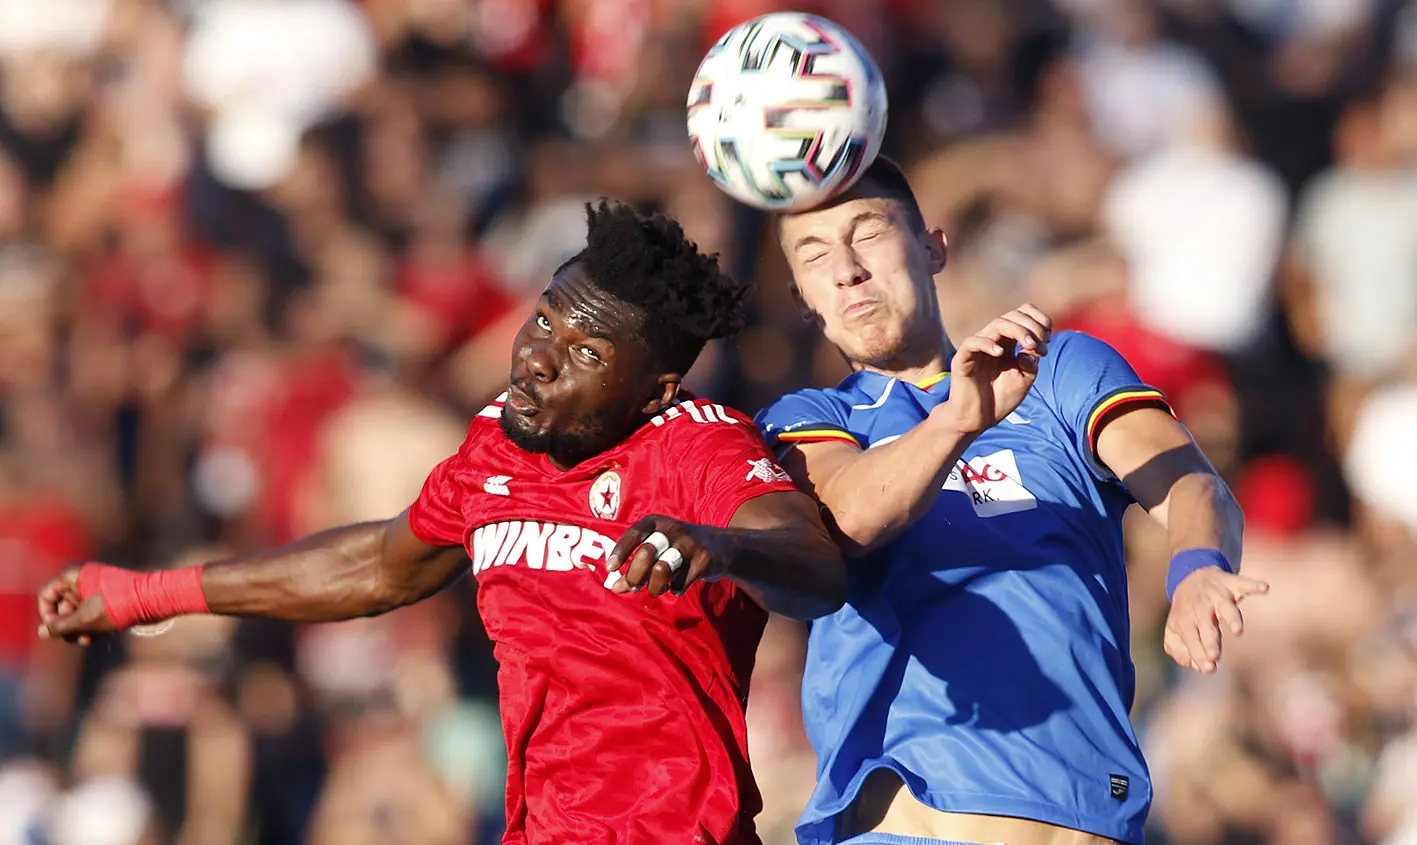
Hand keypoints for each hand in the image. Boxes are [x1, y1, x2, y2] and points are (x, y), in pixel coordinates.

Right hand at [36, 566, 114, 645]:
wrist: (156, 600)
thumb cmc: (118, 606)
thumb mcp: (85, 619)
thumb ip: (61, 627)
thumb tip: (42, 632)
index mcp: (74, 577)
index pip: (47, 595)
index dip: (48, 615)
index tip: (56, 631)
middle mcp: (83, 581)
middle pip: (62, 608)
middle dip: (69, 627)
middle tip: (81, 640)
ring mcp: (96, 590)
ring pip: (78, 615)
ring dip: (82, 630)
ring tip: (94, 638)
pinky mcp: (108, 600)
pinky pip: (92, 616)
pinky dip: (95, 627)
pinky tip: (106, 636)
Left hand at [606, 515, 727, 596]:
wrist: (722, 546)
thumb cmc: (678, 549)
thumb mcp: (657, 551)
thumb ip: (635, 568)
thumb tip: (614, 588)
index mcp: (657, 522)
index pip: (635, 533)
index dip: (621, 551)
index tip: (611, 569)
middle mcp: (673, 528)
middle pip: (646, 553)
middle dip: (635, 575)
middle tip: (633, 587)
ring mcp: (690, 543)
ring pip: (662, 569)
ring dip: (655, 586)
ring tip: (658, 589)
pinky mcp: (704, 559)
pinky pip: (681, 582)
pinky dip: (675, 589)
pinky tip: (677, 587)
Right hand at [937, 304, 1051, 435]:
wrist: (979, 420)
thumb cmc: (1001, 399)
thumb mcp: (1024, 379)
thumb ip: (1031, 362)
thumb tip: (1030, 347)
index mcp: (1008, 342)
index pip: (1023, 314)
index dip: (1038, 319)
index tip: (1048, 339)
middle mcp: (993, 340)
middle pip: (1012, 315)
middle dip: (1031, 326)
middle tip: (1040, 345)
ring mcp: (978, 348)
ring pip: (997, 324)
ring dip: (1017, 330)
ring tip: (1029, 345)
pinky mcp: (963, 359)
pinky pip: (972, 342)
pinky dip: (987, 343)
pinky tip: (1000, 353)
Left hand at [1163, 566, 1268, 673]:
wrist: (1188, 575)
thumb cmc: (1185, 612)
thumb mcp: (1174, 632)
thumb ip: (1181, 652)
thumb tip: (1197, 666)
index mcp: (1185, 621)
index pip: (1191, 640)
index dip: (1198, 654)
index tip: (1208, 669)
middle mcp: (1200, 608)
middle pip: (1206, 627)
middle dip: (1210, 642)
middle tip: (1214, 656)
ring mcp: (1216, 595)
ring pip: (1226, 607)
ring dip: (1232, 618)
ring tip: (1237, 630)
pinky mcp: (1230, 583)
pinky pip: (1243, 584)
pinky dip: (1253, 585)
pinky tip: (1264, 588)